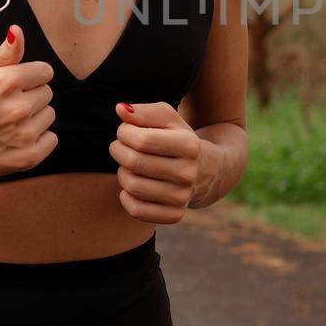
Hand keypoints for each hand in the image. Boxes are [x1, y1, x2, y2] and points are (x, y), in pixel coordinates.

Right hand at [0, 24, 56, 187]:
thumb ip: (2, 53)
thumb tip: (18, 31)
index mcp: (6, 82)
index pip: (45, 71)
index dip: (29, 76)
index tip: (16, 84)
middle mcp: (19, 107)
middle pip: (47, 92)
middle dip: (30, 95)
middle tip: (7, 105)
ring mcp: (25, 134)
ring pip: (49, 114)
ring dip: (34, 117)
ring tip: (10, 122)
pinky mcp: (29, 156)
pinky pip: (51, 139)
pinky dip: (38, 139)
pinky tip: (17, 138)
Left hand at [110, 101, 202, 223]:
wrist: (206, 170)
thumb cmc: (178, 139)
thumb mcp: (168, 119)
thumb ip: (144, 111)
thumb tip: (120, 110)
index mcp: (189, 145)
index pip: (141, 140)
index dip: (124, 133)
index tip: (125, 131)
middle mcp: (188, 173)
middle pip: (134, 162)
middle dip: (119, 151)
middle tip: (121, 147)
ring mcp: (182, 197)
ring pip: (132, 186)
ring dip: (122, 173)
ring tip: (129, 165)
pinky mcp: (175, 215)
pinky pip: (136, 210)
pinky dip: (127, 197)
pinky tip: (134, 186)